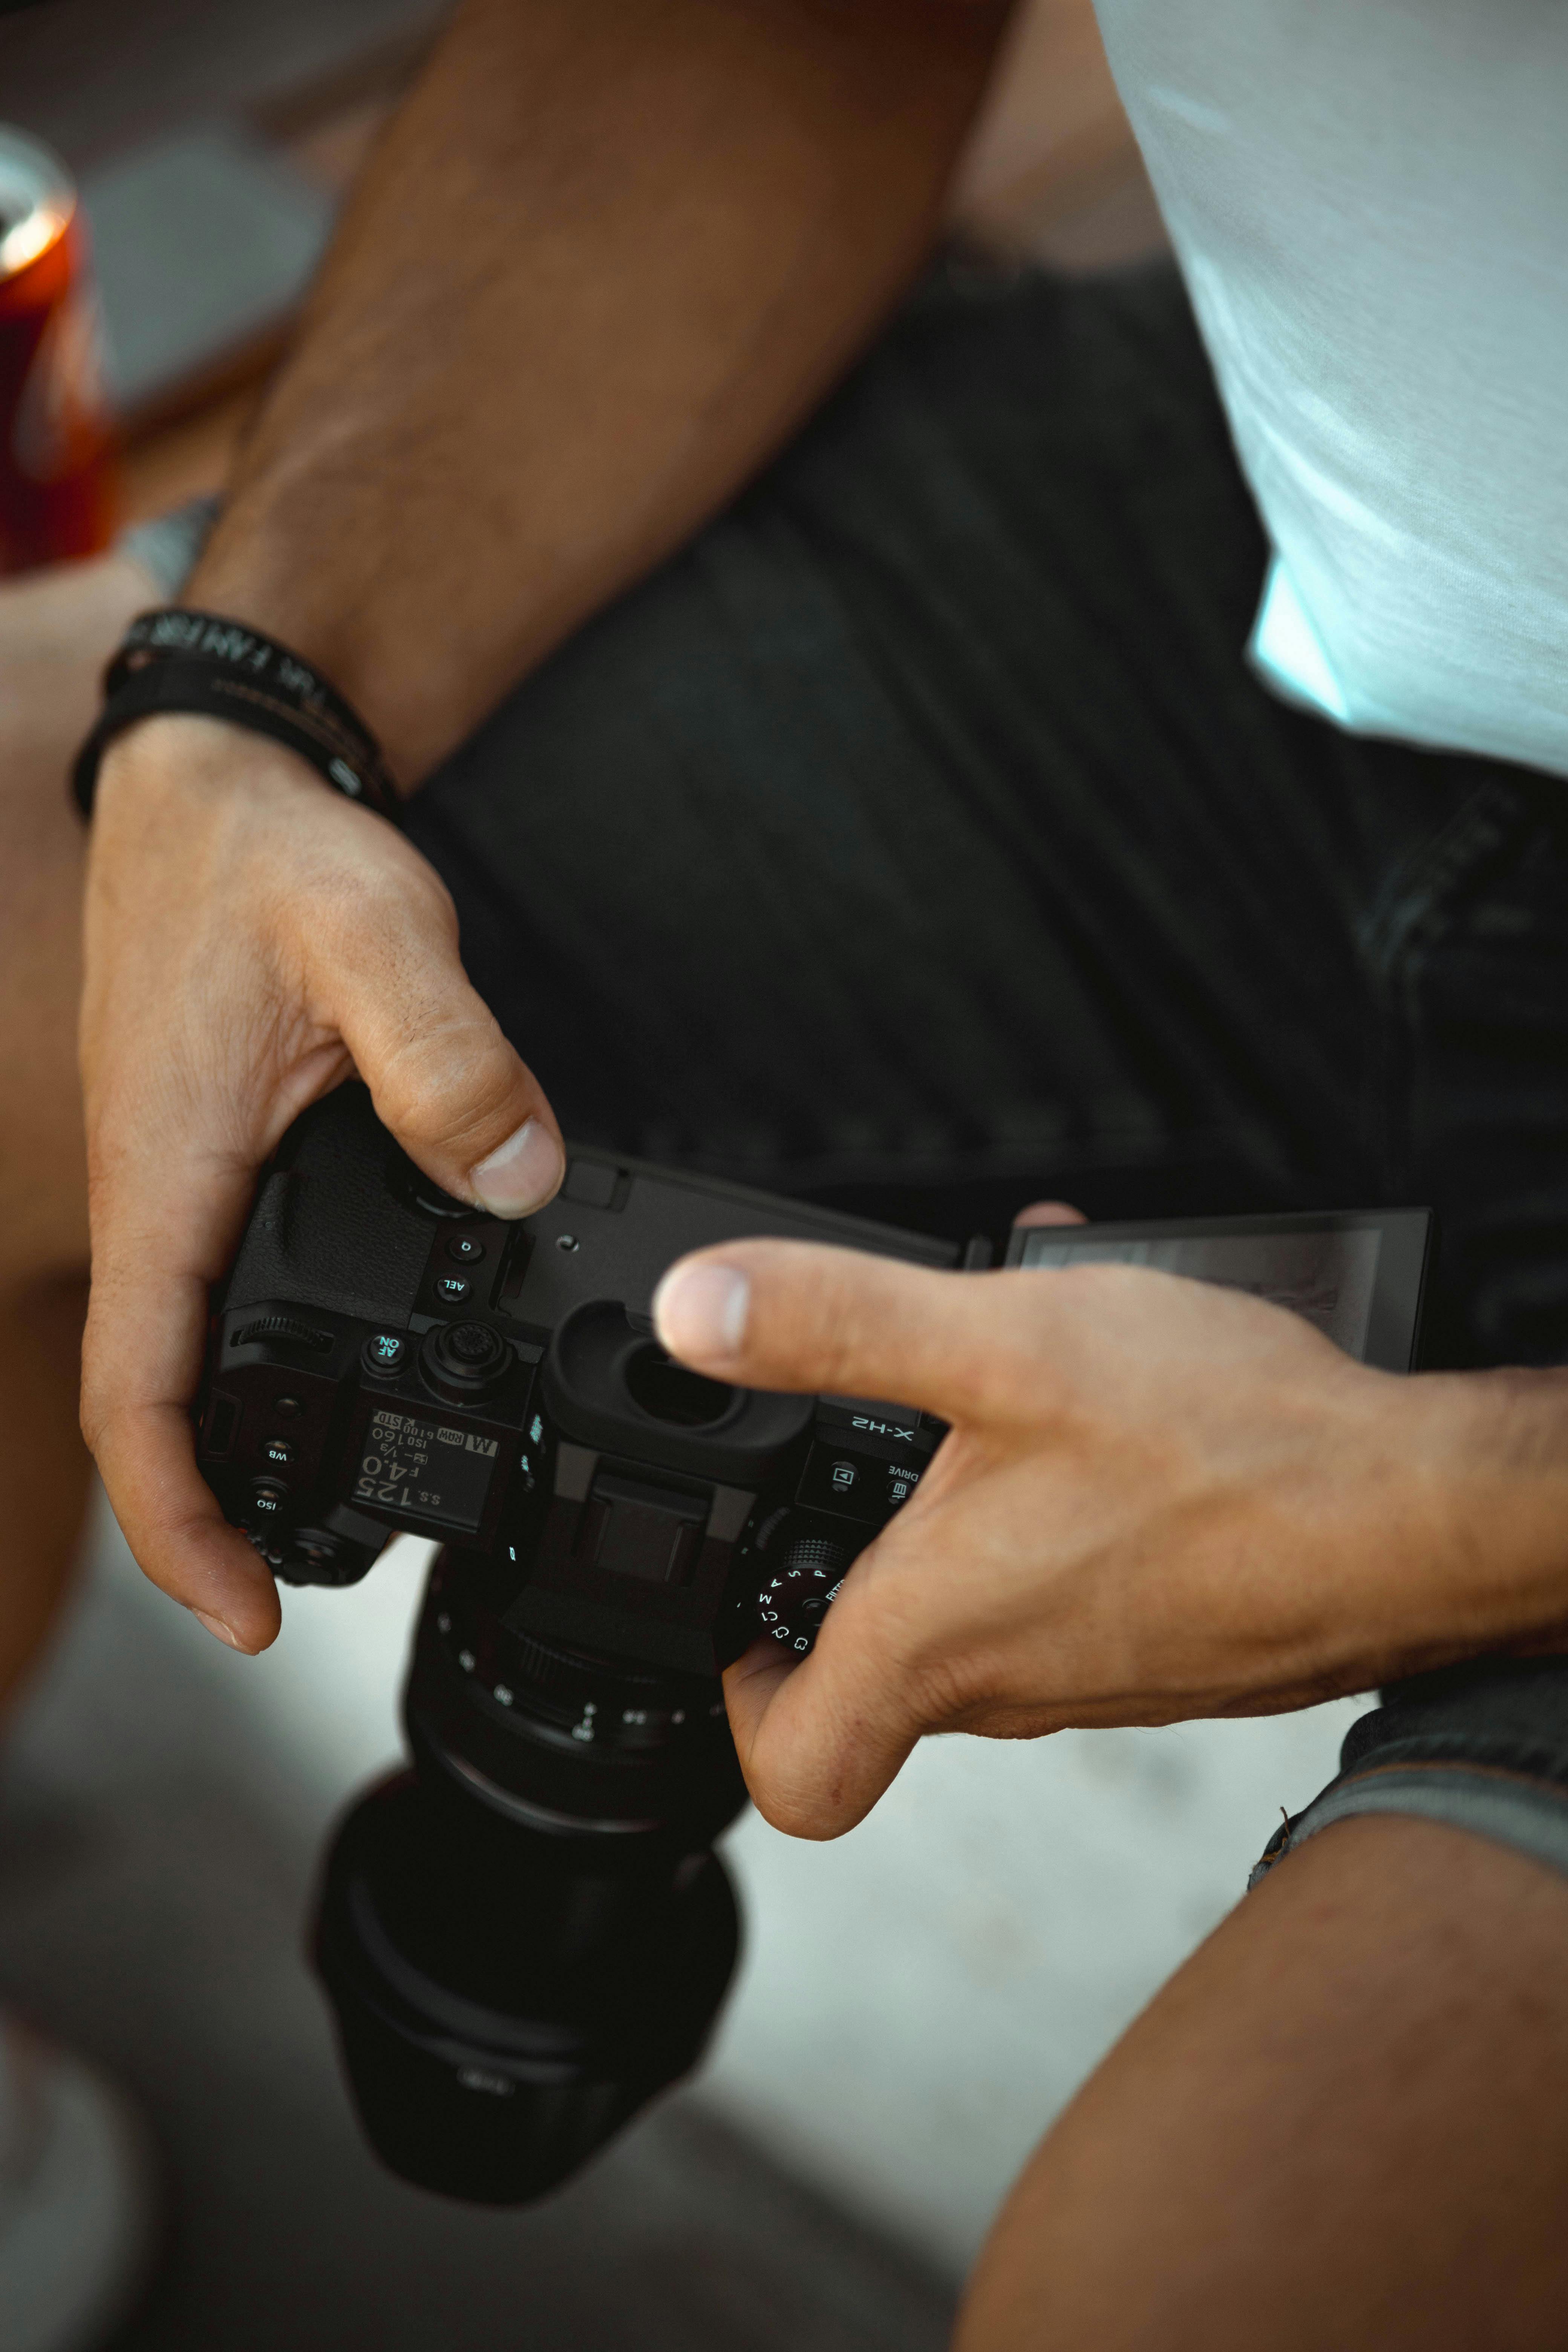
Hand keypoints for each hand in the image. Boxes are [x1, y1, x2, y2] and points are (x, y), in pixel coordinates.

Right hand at [78, 714, 564, 1652]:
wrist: (218, 784)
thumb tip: (514, 1178)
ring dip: (248, 1434)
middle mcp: (161, 1198)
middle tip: (309, 1583)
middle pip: (163, 1398)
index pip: (141, 1395)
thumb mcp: (372, 939)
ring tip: (347, 1495)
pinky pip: (230, 1283)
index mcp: (168, 1176)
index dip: (179, 1522)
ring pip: (194, 1346)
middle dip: (221, 1506)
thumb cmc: (267, 856)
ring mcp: (185, 1184)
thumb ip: (446, 1062)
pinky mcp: (220, 1160)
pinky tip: (364, 1356)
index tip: (244, 1609)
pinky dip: (276, 1345)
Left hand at [653, 1235, 1506, 1838]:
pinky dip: (1058, 1506)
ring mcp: (1097, 1676)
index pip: (792, 1771)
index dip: (735, 1703)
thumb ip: (834, 1320)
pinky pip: (1072, 1586)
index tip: (739, 1611)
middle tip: (860, 1457)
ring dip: (967, 1509)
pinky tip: (1099, 1406)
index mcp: (936, 1641)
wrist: (1425, 1518)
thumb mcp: (1000, 1341)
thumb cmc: (1231, 1452)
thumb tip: (697, 1309)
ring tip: (992, 1396)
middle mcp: (1011, 1686)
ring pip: (986, 1611)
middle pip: (883, 1669)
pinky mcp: (1168, 1645)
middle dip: (860, 1558)